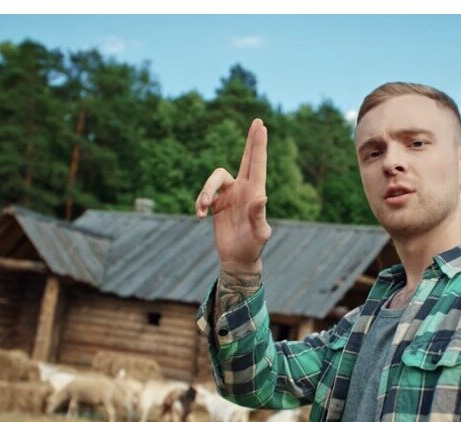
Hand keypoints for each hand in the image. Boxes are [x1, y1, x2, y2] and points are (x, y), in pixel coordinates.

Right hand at [195, 118, 271, 272]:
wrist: (238, 259)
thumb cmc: (253, 247)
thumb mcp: (259, 233)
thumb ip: (259, 216)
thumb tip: (262, 197)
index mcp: (255, 192)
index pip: (257, 164)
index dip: (258, 145)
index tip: (261, 126)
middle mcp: (243, 189)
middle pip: (246, 159)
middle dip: (251, 142)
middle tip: (257, 122)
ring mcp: (229, 195)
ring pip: (214, 179)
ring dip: (205, 190)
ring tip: (202, 207)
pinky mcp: (216, 204)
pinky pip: (205, 195)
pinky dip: (199, 202)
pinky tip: (199, 215)